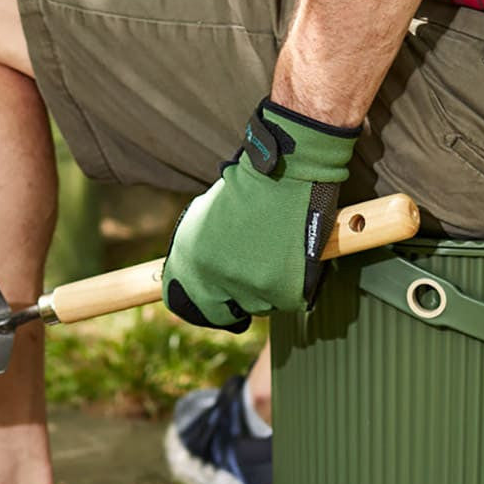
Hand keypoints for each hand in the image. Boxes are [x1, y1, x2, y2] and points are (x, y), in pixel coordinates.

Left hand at [162, 99, 359, 331]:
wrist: (287, 171)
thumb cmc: (251, 187)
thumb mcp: (206, 216)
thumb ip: (199, 251)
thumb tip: (193, 279)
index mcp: (191, 259)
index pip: (188, 303)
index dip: (205, 304)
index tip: (219, 302)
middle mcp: (215, 277)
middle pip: (225, 312)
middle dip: (238, 299)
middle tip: (254, 278)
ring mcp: (249, 287)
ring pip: (259, 306)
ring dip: (268, 289)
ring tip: (278, 256)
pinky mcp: (283, 290)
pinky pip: (288, 301)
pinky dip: (295, 284)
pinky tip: (296, 258)